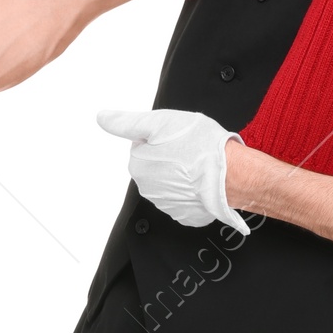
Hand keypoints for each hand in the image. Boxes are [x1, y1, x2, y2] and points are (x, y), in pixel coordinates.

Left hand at [97, 106, 246, 232]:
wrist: (230, 174)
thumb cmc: (198, 146)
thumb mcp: (158, 122)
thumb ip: (126, 122)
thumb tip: (103, 118)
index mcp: (138, 165)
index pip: (143, 146)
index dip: (161, 138)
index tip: (176, 138)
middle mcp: (148, 188)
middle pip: (156, 165)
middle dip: (170, 157)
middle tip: (189, 150)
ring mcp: (167, 204)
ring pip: (171, 182)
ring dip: (181, 173)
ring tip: (198, 164)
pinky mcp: (186, 215)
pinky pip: (186, 199)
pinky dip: (193, 191)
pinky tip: (202, 181)